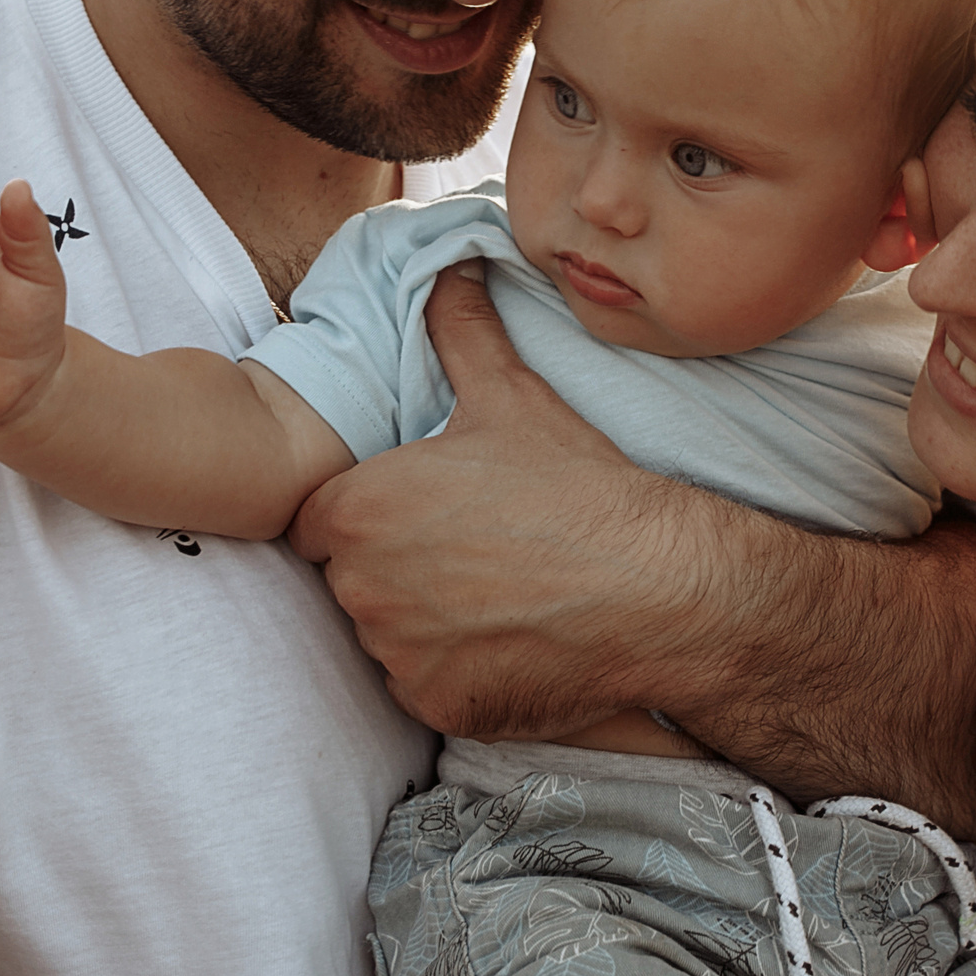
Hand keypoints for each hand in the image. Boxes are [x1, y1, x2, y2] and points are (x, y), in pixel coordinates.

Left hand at [288, 261, 692, 736]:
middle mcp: (361, 588)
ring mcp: (398, 656)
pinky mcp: (437, 709)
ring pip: (386, 640)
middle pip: (349, 584)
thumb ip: (460, 332)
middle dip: (391, 573)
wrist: (658, 588)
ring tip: (496, 598)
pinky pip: (426, 690)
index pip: (318, 523)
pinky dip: (459, 675)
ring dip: (422, 625)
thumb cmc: (579, 490)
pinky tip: (513, 642)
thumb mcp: (513, 398)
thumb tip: (451, 266)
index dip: (367, 519)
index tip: (422, 517)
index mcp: (359, 509)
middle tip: (469, 556)